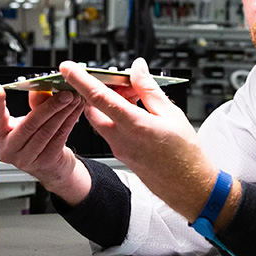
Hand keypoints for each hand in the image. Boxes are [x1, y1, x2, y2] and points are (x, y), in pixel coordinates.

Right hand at [0, 83, 90, 204]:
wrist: (51, 165)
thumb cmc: (37, 138)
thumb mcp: (31, 119)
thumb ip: (35, 104)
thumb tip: (40, 88)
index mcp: (0, 133)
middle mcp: (9, 148)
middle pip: (29, 124)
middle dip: (49, 106)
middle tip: (64, 93)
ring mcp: (26, 158)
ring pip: (46, 131)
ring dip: (63, 112)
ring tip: (73, 98)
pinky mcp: (44, 162)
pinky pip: (59, 137)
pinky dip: (70, 120)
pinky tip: (76, 110)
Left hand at [59, 58, 239, 226]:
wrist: (187, 186)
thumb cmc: (184, 153)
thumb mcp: (171, 113)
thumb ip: (149, 89)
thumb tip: (136, 69)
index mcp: (135, 125)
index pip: (99, 98)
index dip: (80, 80)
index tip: (67, 68)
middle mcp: (121, 139)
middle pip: (94, 108)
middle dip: (98, 90)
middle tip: (117, 80)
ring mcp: (119, 148)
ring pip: (101, 119)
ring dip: (109, 104)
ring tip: (133, 96)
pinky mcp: (121, 154)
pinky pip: (110, 130)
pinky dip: (116, 116)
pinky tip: (135, 111)